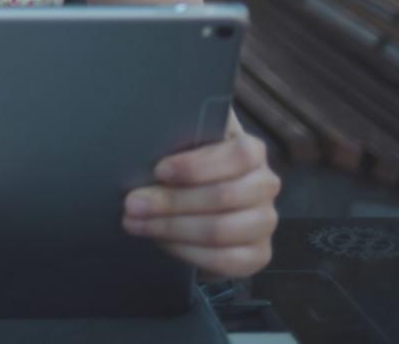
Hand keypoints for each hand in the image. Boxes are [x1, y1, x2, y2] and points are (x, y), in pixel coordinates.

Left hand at [122, 115, 278, 277]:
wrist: (196, 205)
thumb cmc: (186, 168)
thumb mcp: (183, 146)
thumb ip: (176, 140)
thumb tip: (148, 146)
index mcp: (251, 150)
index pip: (239, 155)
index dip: (197, 165)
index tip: (159, 171)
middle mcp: (266, 184)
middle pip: (224, 196)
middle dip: (171, 201)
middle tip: (132, 203)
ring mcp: (265, 221)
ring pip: (221, 229)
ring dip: (172, 228)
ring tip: (137, 223)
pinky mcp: (259, 254)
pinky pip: (225, 260)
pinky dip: (187, 251)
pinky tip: (161, 241)